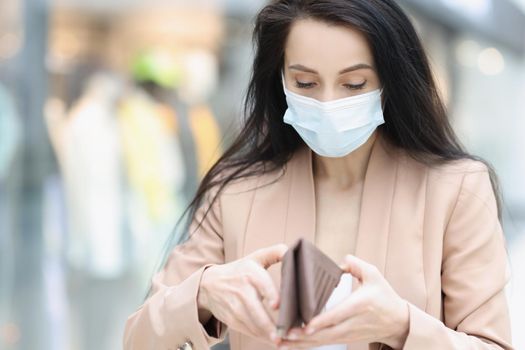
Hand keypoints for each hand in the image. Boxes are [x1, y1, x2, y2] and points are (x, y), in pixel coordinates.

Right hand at [198, 243, 287, 344]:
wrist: (210, 284)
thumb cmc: (240, 270)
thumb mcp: (255, 257)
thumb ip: (275, 252)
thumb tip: (292, 251)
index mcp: (250, 272)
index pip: (261, 283)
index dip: (270, 294)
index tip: (277, 305)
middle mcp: (241, 290)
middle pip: (255, 310)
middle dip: (270, 325)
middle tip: (286, 334)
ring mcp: (235, 307)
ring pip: (252, 324)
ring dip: (268, 335)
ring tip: (285, 341)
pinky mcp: (231, 320)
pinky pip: (248, 331)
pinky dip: (261, 338)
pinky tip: (274, 340)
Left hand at [275, 254, 408, 348]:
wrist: (397, 321)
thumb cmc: (384, 295)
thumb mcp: (373, 274)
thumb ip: (355, 264)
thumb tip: (340, 261)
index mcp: (360, 304)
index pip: (338, 315)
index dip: (321, 322)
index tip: (305, 326)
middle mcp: (353, 322)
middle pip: (326, 333)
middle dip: (304, 336)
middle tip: (284, 334)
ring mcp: (349, 333)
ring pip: (323, 341)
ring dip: (302, 343)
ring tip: (282, 341)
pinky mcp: (345, 338)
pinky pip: (324, 343)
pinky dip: (308, 344)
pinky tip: (292, 344)